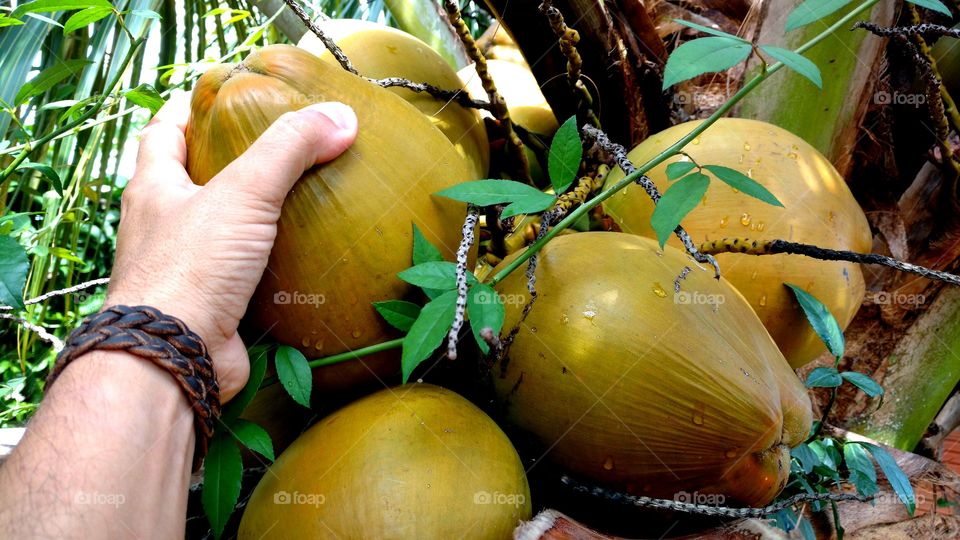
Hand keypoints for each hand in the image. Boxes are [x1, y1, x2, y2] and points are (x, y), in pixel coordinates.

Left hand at [105, 95, 357, 399]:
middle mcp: (162, 228)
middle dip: (224, 163)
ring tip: (297, 200)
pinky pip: (243, 277)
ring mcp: (185, 271)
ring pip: (219, 232)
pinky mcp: (211, 307)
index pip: (163, 132)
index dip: (189, 109)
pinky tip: (303, 260)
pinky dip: (269, 267)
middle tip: (270, 147)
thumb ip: (289, 149)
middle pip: (189, 182)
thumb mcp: (243, 192)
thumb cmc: (192, 267)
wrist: (176, 357)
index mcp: (154, 190)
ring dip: (250, 219)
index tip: (220, 94)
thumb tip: (341, 116)